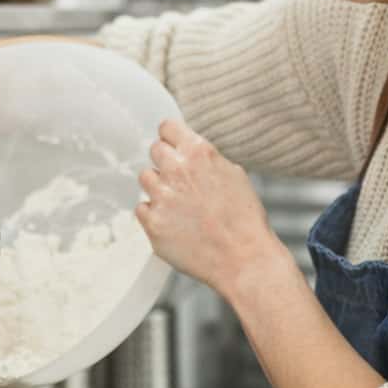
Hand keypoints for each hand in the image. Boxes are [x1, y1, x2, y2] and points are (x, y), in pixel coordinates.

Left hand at [136, 120, 287, 300]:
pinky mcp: (152, 222)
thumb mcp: (234, 175)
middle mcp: (176, 170)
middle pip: (154, 150)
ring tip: (180, 205)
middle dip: (165, 162)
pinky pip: (142, 208)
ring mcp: (161, 196)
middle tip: (180, 180)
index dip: (171, 137)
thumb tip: (189, 151)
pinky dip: (155, 214)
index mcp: (198, 152)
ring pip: (145, 178)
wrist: (244, 259)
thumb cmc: (245, 219)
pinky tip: (175, 223)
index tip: (173, 146)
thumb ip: (206, 159)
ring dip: (159, 187)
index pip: (167, 127)